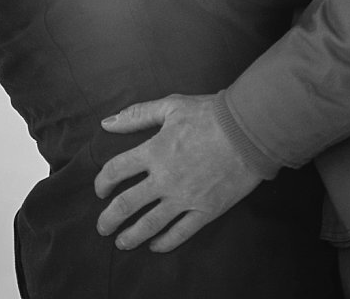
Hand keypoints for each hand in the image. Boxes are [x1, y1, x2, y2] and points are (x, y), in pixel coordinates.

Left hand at [95, 93, 262, 250]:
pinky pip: (180, 234)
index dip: (103, 182)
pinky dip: (164, 243)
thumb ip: (137, 114)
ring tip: (121, 242)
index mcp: (154, 151)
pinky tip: (154, 245)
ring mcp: (184, 198)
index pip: (116, 171)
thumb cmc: (210, 114)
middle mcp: (165, 179)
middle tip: (102, 227)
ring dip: (130, 236)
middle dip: (109, 218)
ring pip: (149, 225)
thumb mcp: (172, 105)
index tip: (100, 189)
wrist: (249, 130)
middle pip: (126, 204)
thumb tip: (106, 123)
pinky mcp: (204, 212)